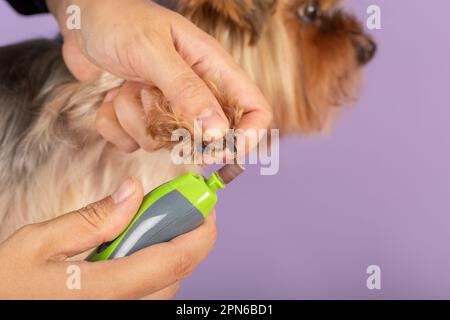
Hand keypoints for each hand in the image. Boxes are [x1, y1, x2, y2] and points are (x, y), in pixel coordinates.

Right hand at [0, 178, 216, 298]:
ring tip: (147, 222)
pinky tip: (132, 246)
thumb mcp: (37, 244)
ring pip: (167, 282)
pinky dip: (154, 263)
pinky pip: (150, 290)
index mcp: (106, 291)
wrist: (1, 309)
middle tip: (174, 204)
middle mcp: (122, 308)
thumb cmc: (7, 286)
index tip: (205, 204)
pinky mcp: (117, 310)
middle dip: (186, 233)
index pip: (175, 259)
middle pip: (178, 270)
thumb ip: (91, 220)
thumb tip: (133, 192)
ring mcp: (121, 312)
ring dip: (169, 247)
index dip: (199, 230)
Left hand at [47, 0, 271, 153]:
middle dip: (178, 132)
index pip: (255, 109)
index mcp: (214, 69)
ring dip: (139, 121)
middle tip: (157, 111)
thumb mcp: (153, 52)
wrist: (82, 20)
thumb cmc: (120, 22)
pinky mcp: (143, 118)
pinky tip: (111, 97)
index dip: (247, 136)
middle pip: (209, 137)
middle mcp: (197, 92)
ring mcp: (169, 108)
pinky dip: (116, 125)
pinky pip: (134, 142)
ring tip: (128, 87)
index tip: (221, 150)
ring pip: (166, 143)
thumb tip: (219, 132)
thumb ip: (187, 90)